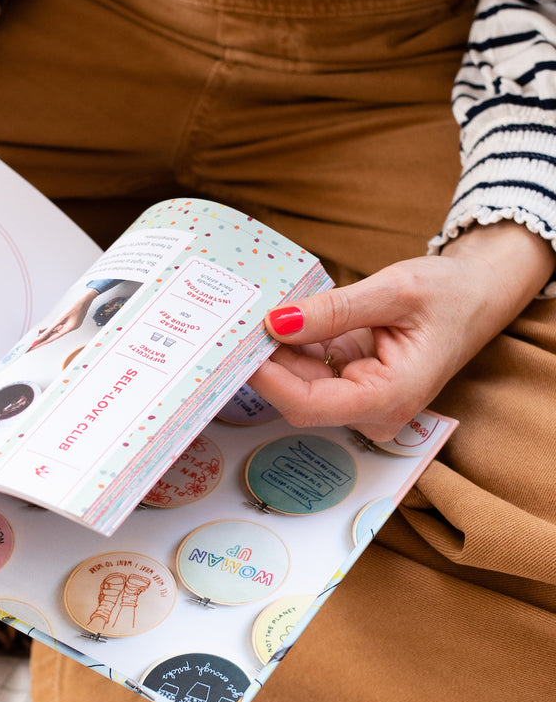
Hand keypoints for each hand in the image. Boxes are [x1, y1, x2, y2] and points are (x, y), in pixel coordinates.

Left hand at [27, 289, 98, 350]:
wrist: (85, 300)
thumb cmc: (77, 306)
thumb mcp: (63, 315)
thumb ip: (54, 325)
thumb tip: (46, 332)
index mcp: (69, 329)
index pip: (52, 338)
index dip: (42, 342)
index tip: (35, 345)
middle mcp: (68, 329)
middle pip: (52, 338)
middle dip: (41, 342)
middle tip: (31, 347)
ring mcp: (68, 326)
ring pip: (53, 334)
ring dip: (44, 337)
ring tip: (34, 341)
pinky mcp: (67, 323)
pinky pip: (56, 328)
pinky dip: (49, 330)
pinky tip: (42, 332)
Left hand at [248, 222, 552, 441]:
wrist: (477, 293)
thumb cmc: (449, 293)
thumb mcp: (394, 290)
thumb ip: (334, 310)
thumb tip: (276, 322)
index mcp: (390, 398)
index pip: (308, 404)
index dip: (266, 380)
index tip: (234, 349)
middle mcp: (372, 411)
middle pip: (296, 397)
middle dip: (261, 363)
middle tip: (225, 327)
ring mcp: (359, 401)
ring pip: (296, 383)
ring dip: (269, 353)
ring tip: (239, 319)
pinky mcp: (349, 383)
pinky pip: (307, 369)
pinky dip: (285, 346)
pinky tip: (265, 322)